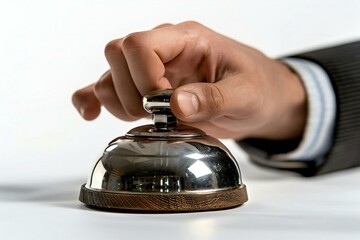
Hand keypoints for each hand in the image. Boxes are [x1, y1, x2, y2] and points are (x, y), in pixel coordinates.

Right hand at [72, 21, 306, 139]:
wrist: (260, 99)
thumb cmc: (257, 89)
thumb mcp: (246, 94)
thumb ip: (214, 98)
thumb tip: (175, 104)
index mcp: (187, 40)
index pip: (140, 44)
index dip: (144, 78)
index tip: (165, 107)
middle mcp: (165, 50)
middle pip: (117, 54)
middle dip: (130, 93)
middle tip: (158, 117)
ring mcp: (152, 70)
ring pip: (108, 75)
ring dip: (118, 103)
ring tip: (149, 121)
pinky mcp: (145, 90)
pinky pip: (104, 88)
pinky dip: (92, 100)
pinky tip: (92, 115)